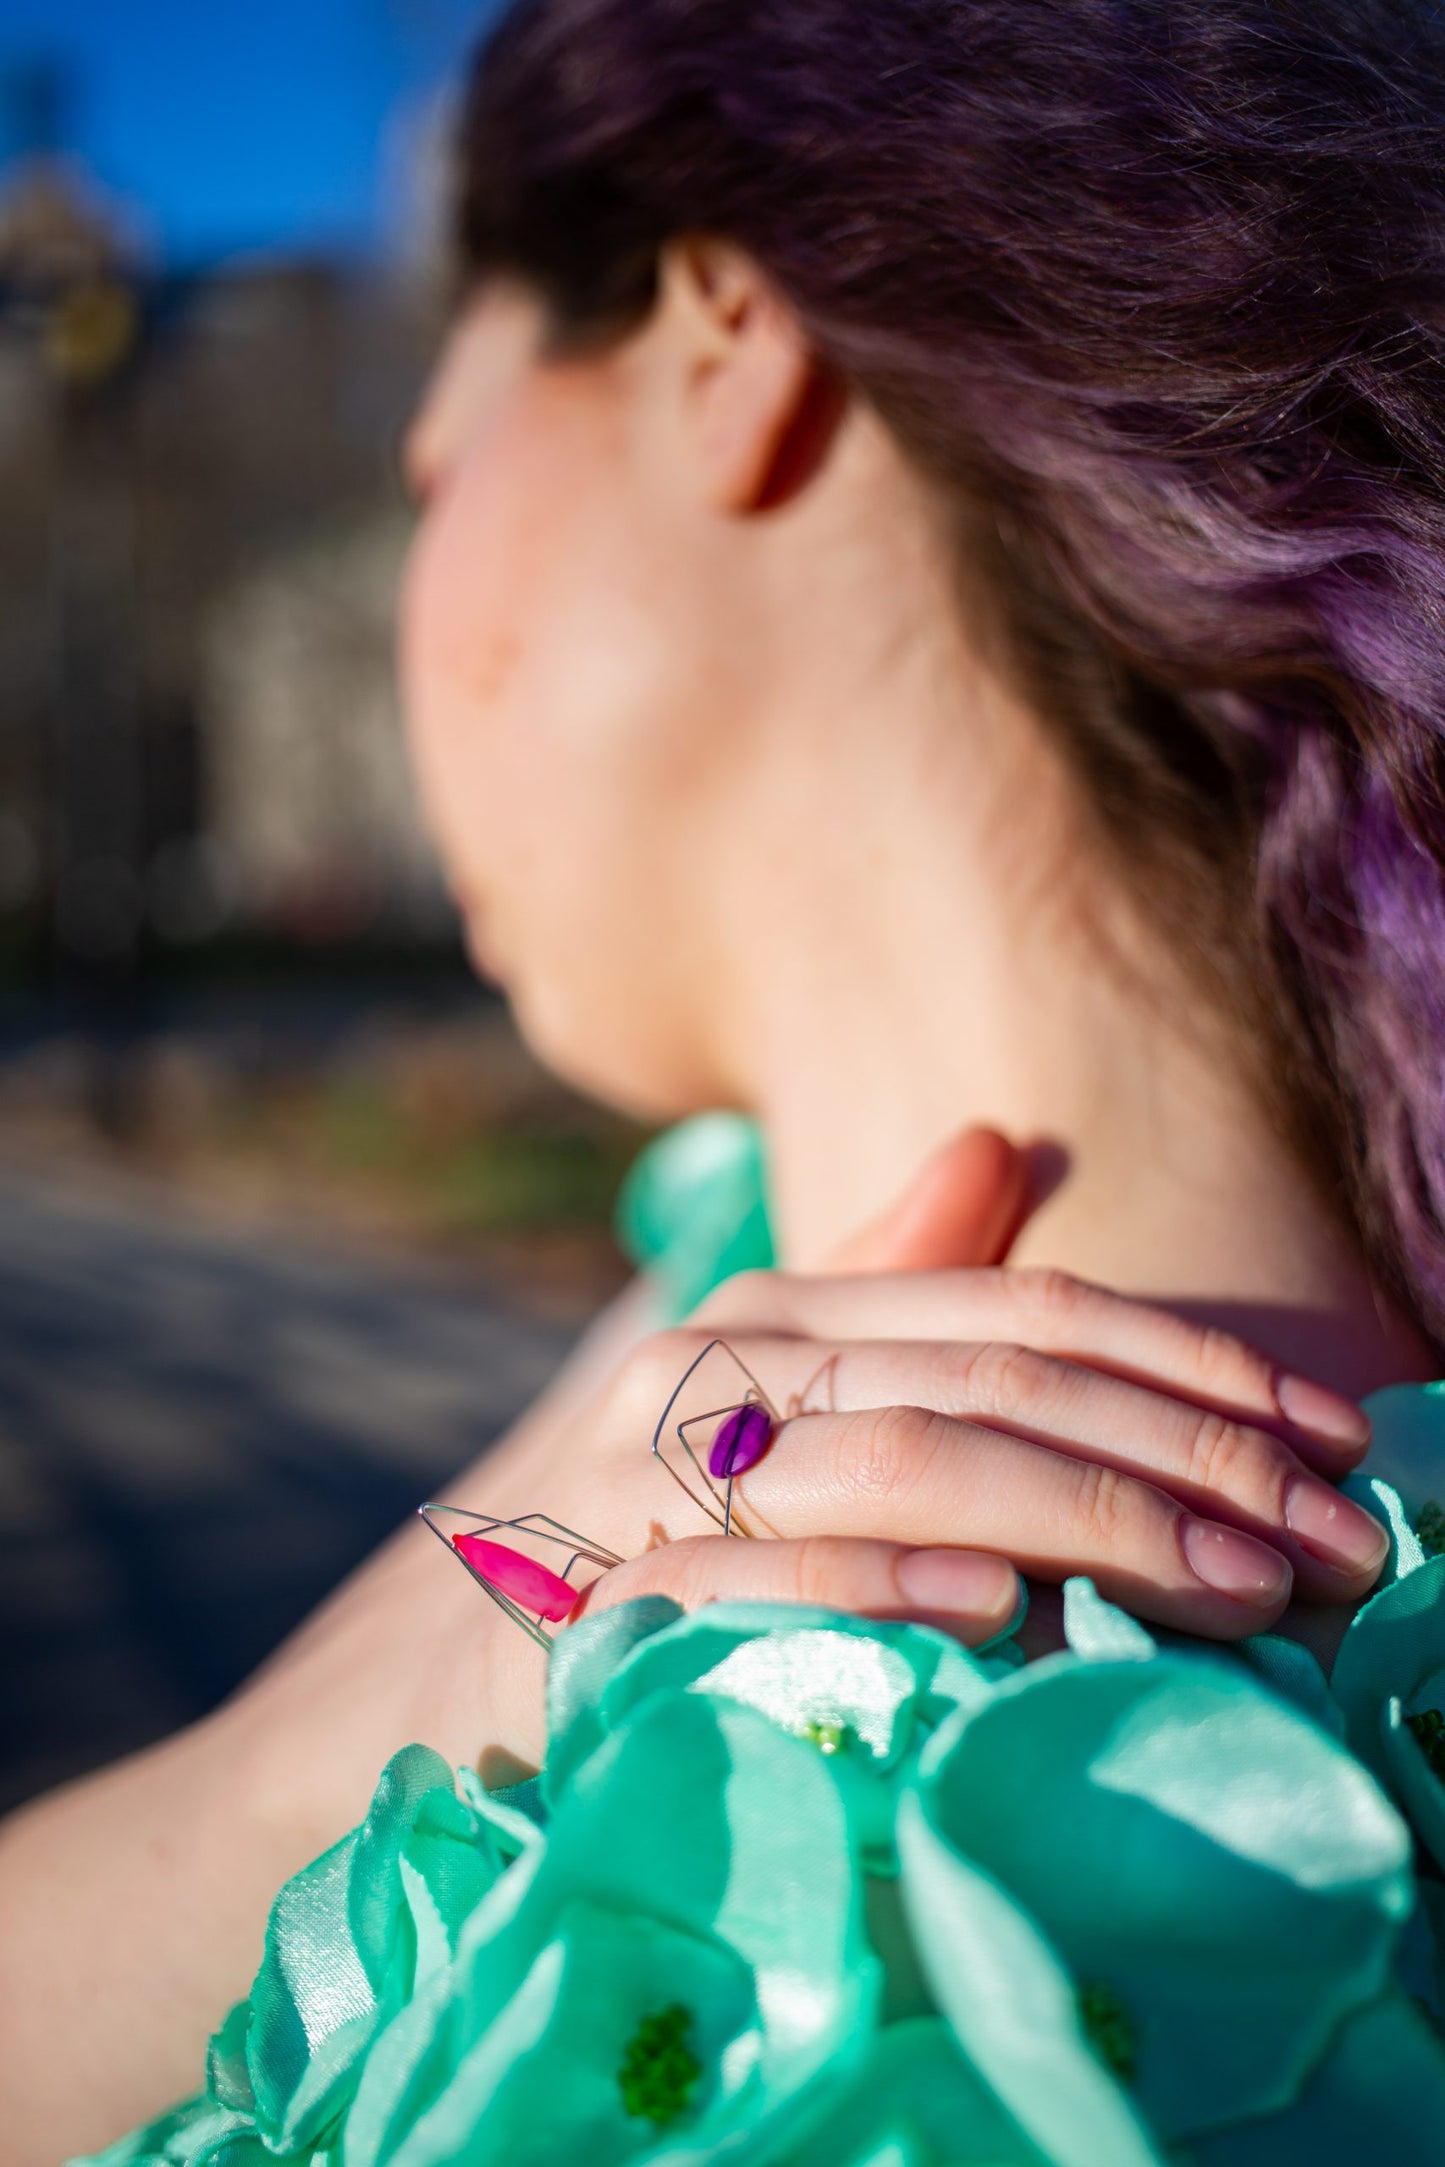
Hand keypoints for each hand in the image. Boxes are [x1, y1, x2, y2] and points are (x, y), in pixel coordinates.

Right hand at [458, 1127, 1382, 1764]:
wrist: (441, 1666)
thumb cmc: (648, 1530)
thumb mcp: (763, 1396)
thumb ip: (881, 1280)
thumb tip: (996, 1143)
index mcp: (771, 1312)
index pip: (1017, 1310)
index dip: (1187, 1361)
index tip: (1331, 1431)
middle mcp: (705, 1372)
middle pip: (985, 1385)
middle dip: (1179, 1457)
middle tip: (1334, 1536)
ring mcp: (639, 1484)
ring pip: (897, 1467)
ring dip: (1085, 1523)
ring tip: (1237, 1585)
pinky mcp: (583, 1609)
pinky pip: (749, 1587)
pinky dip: (880, 1592)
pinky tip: (1001, 1619)